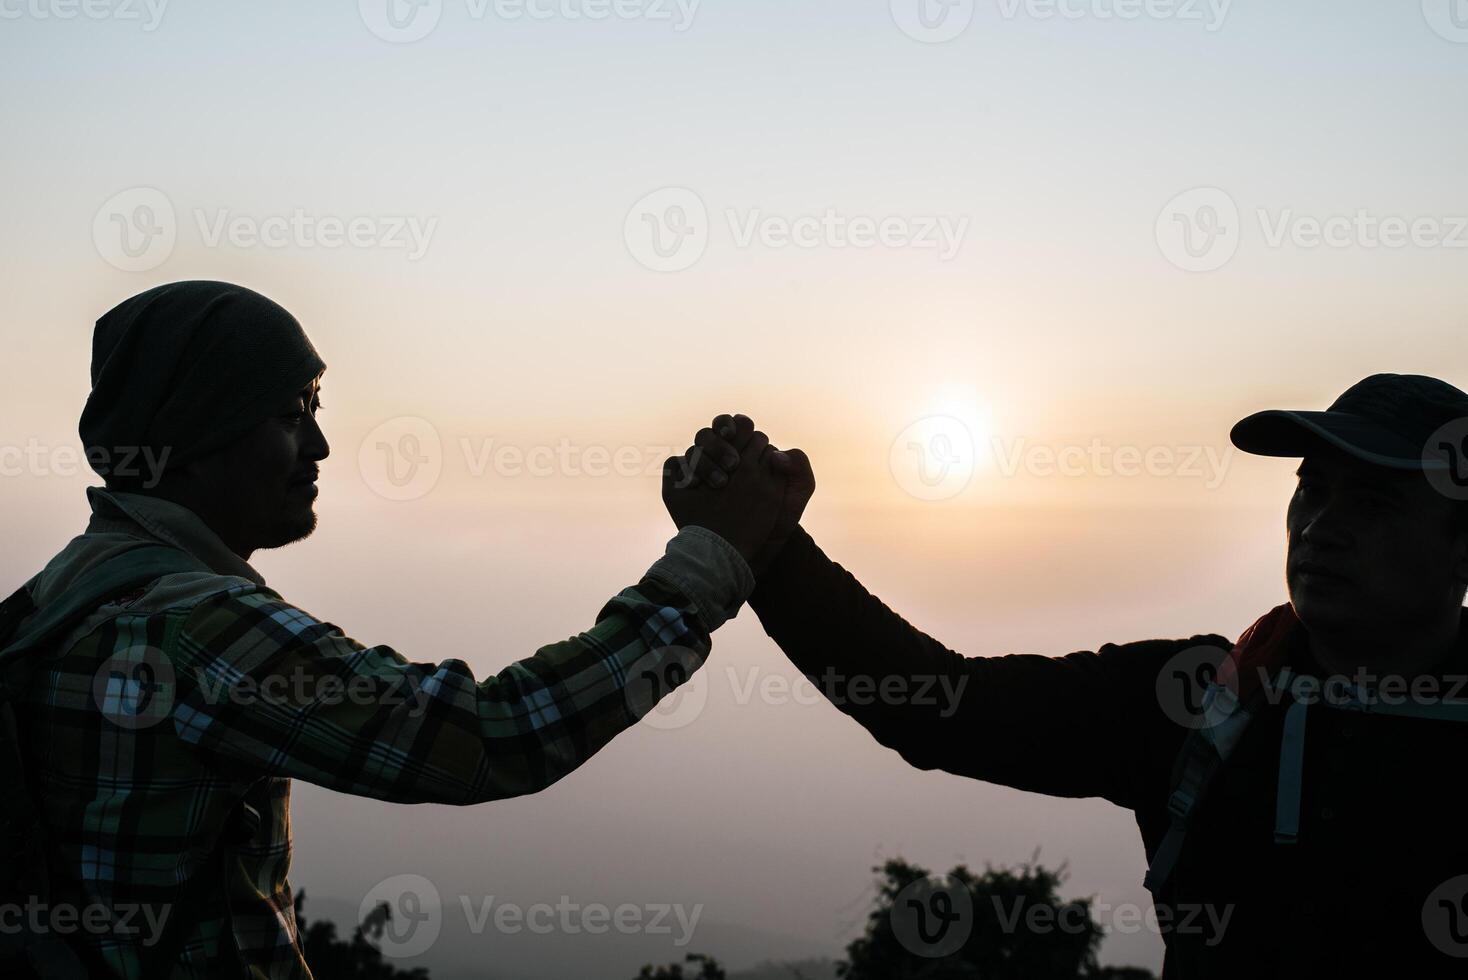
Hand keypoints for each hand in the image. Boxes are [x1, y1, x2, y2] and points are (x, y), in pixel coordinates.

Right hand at [663, 415, 814, 573]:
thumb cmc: (777, 518)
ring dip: (704, 462)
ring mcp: (702, 472)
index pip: (737, 424)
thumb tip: (776, 454)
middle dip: (720, 447)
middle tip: (733, 468)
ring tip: (718, 484)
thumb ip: (799, 465)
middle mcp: (723, 459)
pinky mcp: (684, 488)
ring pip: (694, 449)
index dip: (736, 427)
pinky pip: (674, 465)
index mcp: (749, 452)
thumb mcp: (798, 491)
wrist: (755, 550)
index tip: (740, 439)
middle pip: (711, 434)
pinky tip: (694, 487)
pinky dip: (684, 473)